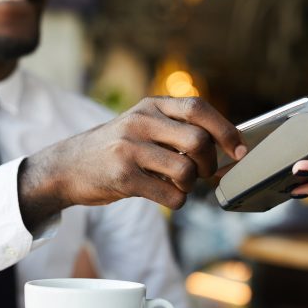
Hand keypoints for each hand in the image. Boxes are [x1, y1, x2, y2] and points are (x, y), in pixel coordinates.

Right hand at [19, 97, 246, 228]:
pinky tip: (166, 196)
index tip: (239, 151)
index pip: (199, 108)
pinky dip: (177, 201)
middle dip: (211, 164)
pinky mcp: (122, 176)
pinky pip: (170, 195)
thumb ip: (175, 129)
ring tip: (178, 185)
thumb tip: (223, 147)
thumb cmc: (114, 148)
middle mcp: (141, 122)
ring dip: (191, 185)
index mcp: (150, 106)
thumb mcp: (141, 126)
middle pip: (199, 141)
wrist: (68, 166)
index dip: (226, 130)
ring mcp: (130, 148)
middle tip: (205, 174)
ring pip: (186, 170)